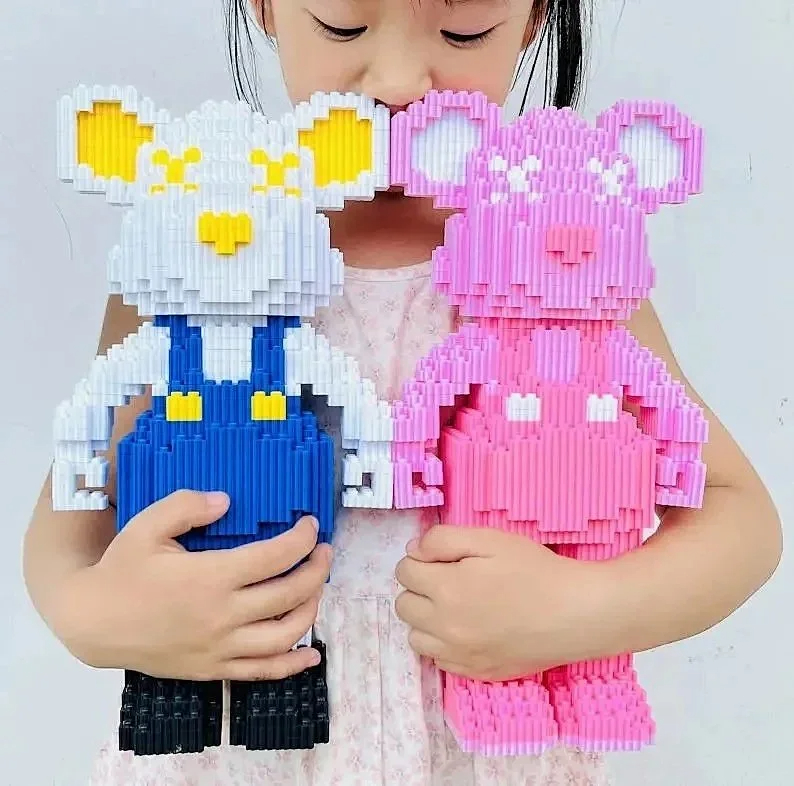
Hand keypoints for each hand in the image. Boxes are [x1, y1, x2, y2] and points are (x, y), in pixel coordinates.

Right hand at [56, 490, 331, 680]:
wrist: (92, 624)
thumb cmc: (122, 571)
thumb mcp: (147, 526)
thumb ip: (187, 506)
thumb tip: (226, 501)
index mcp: (210, 577)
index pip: (274, 557)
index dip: (301, 539)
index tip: (310, 525)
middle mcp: (222, 615)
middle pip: (288, 594)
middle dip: (316, 569)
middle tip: (324, 551)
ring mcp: (220, 648)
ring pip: (284, 635)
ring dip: (311, 608)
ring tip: (316, 587)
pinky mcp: (213, 669)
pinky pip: (262, 672)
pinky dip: (292, 665)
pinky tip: (311, 654)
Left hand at [395, 526, 604, 680]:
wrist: (576, 613)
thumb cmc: (536, 570)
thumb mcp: (490, 539)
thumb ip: (443, 540)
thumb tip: (413, 552)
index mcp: (446, 589)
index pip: (404, 572)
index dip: (420, 559)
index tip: (441, 558)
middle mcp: (445, 627)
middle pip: (404, 605)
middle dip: (419, 588)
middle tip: (448, 579)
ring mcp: (459, 654)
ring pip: (416, 637)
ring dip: (426, 619)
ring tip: (455, 606)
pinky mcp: (476, 672)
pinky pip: (438, 660)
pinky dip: (444, 644)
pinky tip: (468, 629)